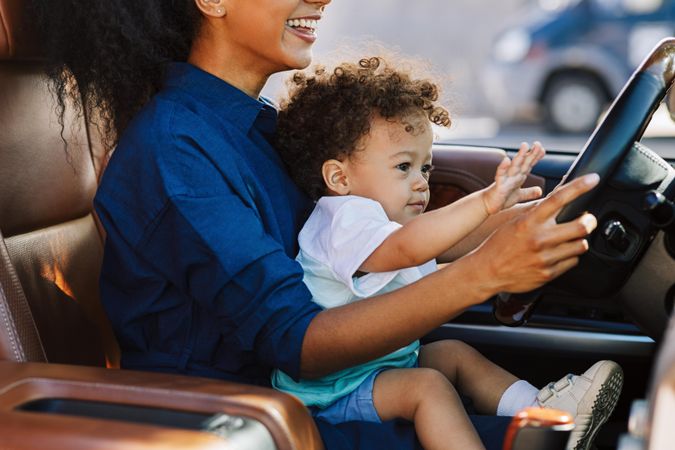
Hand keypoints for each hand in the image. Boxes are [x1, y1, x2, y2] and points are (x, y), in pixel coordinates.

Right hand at [472, 173, 599, 293]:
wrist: (486, 271)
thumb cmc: (499, 244)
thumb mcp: (514, 222)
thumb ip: (536, 212)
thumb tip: (558, 198)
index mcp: (529, 222)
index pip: (558, 199)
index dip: (579, 187)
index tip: (592, 179)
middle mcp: (538, 239)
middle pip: (580, 226)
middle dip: (589, 221)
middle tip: (588, 219)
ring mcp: (545, 258)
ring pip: (580, 245)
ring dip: (579, 240)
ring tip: (570, 239)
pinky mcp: (548, 274)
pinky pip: (572, 262)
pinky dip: (570, 256)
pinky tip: (559, 254)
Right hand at [482, 142, 545, 214]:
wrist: (487, 205)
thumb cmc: (502, 199)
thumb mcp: (519, 196)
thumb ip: (529, 192)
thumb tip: (540, 191)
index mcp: (518, 177)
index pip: (528, 165)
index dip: (535, 158)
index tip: (543, 150)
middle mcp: (513, 176)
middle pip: (523, 163)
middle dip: (531, 153)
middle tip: (538, 143)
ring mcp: (505, 179)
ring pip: (514, 166)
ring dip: (520, 156)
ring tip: (524, 146)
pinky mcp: (498, 186)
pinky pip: (500, 175)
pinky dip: (503, 167)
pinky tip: (506, 160)